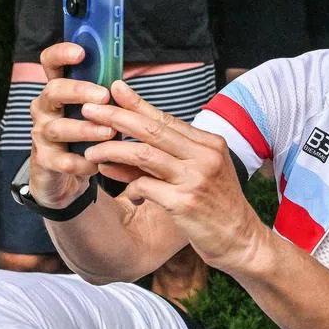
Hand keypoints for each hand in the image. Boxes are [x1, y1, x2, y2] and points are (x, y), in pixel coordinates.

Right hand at [29, 43, 116, 208]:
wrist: (63, 177)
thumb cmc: (83, 136)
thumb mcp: (94, 113)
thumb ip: (104, 96)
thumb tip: (124, 83)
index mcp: (59, 91)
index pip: (51, 63)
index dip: (61, 54)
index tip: (81, 53)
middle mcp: (45, 109)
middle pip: (53, 91)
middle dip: (79, 92)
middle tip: (104, 97)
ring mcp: (42, 134)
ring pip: (59, 127)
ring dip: (86, 129)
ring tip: (110, 132)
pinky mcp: (45, 161)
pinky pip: (62, 160)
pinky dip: (82, 162)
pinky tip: (98, 163)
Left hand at [79, 81, 266, 272]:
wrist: (240, 239)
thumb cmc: (216, 205)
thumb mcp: (200, 173)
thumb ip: (167, 158)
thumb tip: (121, 147)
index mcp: (210, 143)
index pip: (166, 118)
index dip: (137, 103)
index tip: (114, 88)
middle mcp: (205, 156)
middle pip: (152, 130)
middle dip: (116, 117)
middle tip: (89, 110)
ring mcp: (195, 179)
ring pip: (143, 155)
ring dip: (111, 151)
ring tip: (91, 152)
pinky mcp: (184, 203)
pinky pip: (144, 186)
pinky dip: (127, 184)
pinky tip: (118, 186)